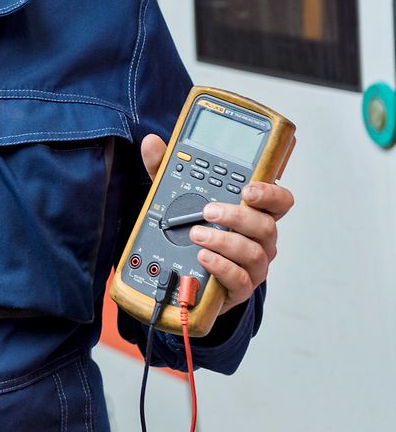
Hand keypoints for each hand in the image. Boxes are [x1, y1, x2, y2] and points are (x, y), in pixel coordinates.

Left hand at [140, 134, 294, 317]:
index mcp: (254, 213)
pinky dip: (221, 267)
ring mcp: (253, 265)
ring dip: (225, 242)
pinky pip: (239, 279)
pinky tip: (203, 257)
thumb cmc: (195, 229)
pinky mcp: (240, 287)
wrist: (190, 275)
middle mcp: (260, 239)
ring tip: (197, 235)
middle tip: (208, 211)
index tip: (248, 189)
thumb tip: (152, 143)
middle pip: (266, 226)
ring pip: (253, 253)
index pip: (279, 201)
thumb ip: (167, 170)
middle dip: (237, 216)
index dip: (270, 193)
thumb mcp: (177, 197)